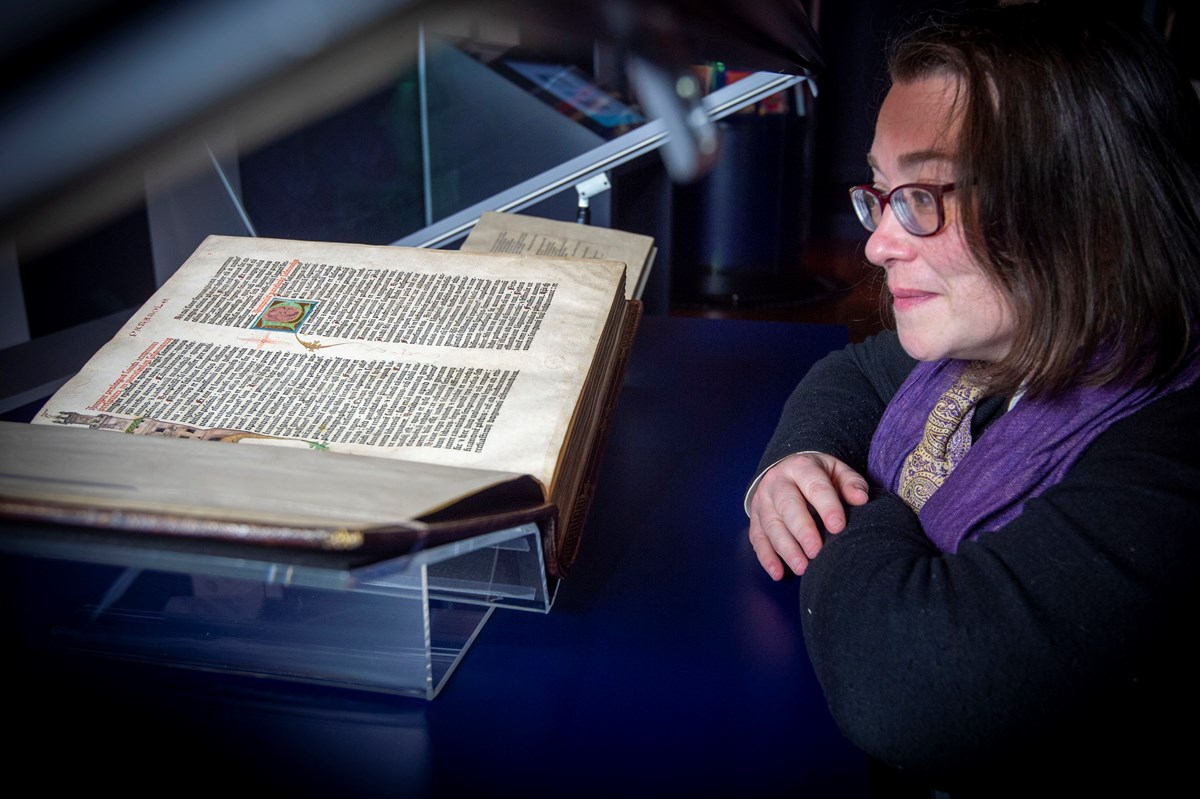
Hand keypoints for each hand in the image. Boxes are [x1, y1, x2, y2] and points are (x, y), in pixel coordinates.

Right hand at [748, 452, 869, 579]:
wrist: (785, 469)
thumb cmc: (817, 475)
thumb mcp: (835, 471)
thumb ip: (850, 483)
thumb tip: (861, 498)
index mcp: (801, 467)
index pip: (815, 486)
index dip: (827, 506)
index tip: (838, 527)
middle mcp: (777, 482)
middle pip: (787, 505)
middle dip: (802, 530)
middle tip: (816, 552)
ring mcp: (763, 501)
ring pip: (771, 525)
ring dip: (785, 548)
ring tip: (802, 568)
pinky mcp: (755, 518)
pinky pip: (757, 538)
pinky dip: (766, 557)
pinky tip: (778, 573)